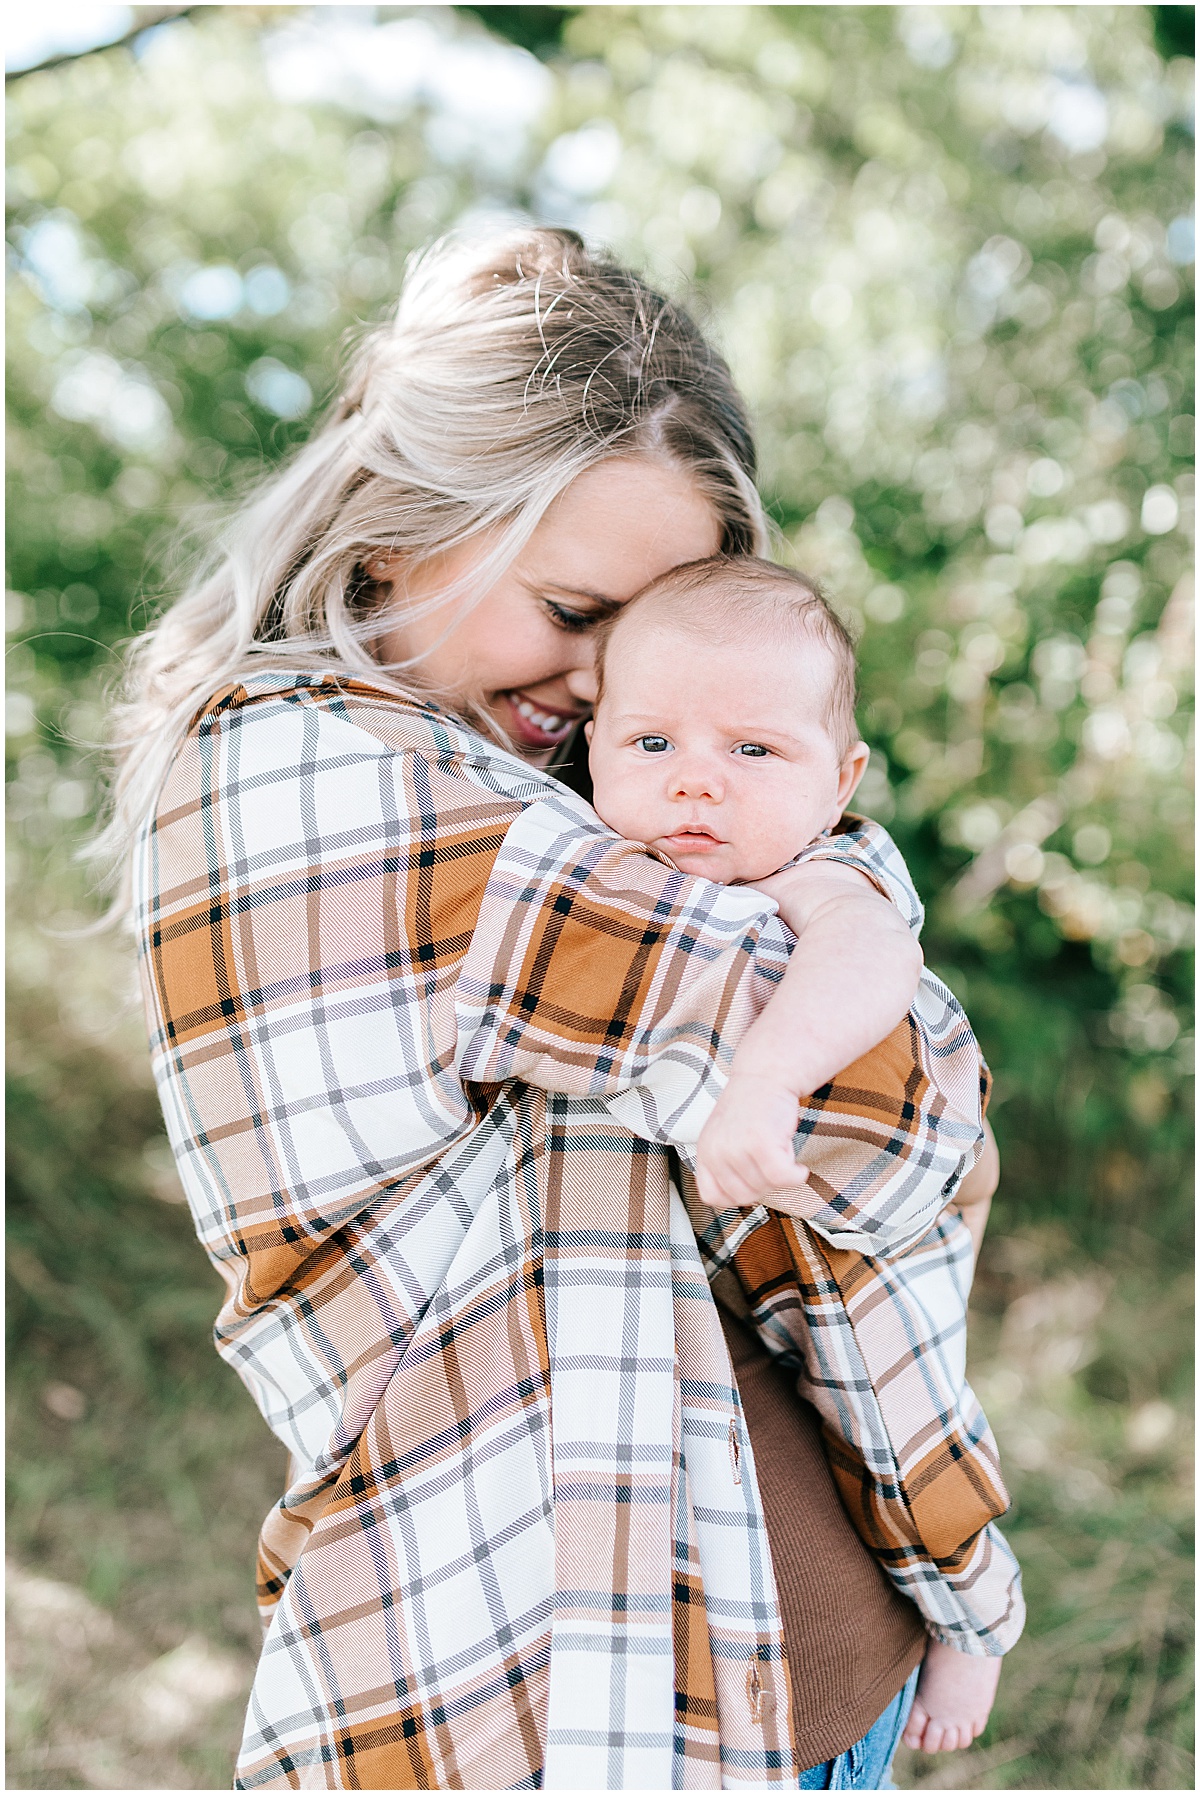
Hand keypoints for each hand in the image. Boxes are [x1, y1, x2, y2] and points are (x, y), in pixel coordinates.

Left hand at [695, 1074, 809, 1211]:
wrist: (766, 1075)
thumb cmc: (751, 1106)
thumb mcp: (724, 1136)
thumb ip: (725, 1165)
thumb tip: (741, 1197)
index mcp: (704, 1152)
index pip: (712, 1197)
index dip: (736, 1194)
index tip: (752, 1181)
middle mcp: (716, 1152)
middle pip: (744, 1196)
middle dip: (763, 1186)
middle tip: (773, 1164)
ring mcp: (737, 1149)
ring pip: (765, 1188)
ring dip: (781, 1177)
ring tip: (782, 1152)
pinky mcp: (761, 1144)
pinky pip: (783, 1178)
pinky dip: (796, 1176)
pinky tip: (799, 1167)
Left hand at [901, 1639, 1001, 1753]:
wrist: (970, 1640)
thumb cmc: (940, 1646)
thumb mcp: (921, 1666)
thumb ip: (919, 1688)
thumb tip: (919, 1697)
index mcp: (923, 1704)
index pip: (912, 1733)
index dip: (910, 1736)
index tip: (910, 1734)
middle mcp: (943, 1716)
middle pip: (934, 1746)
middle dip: (930, 1742)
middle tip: (929, 1732)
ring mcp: (964, 1716)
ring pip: (957, 1743)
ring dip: (951, 1739)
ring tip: (948, 1727)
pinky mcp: (981, 1710)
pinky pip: (974, 1732)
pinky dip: (968, 1730)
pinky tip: (964, 1719)